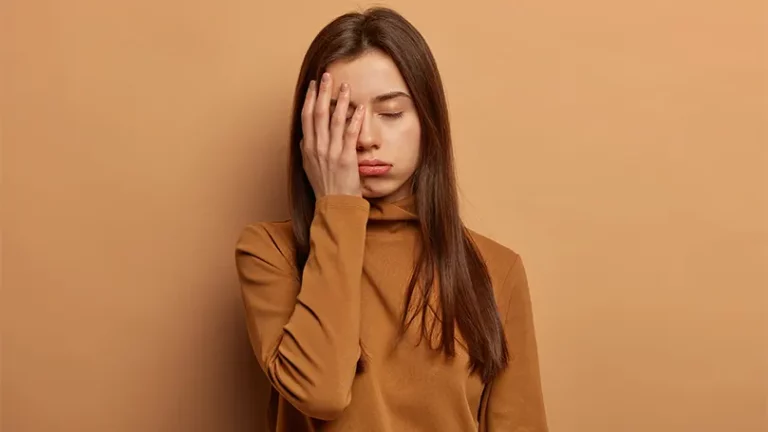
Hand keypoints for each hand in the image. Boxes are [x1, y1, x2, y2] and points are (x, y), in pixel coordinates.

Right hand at [301, 73, 365, 198]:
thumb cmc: (324, 187)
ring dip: (340, 101)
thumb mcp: (309, 167)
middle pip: (318, 113)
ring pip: (334, 120)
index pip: (306, 117)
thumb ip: (308, 150)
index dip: (310, 98)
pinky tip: (360, 108)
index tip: (314, 84)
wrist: (334, 206)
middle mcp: (317, 147)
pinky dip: (355, 119)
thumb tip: (306, 137)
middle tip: (327, 75)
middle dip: (323, 92)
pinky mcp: (346, 158)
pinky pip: (350, 134)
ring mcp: (331, 152)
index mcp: (308, 147)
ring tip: (345, 86)